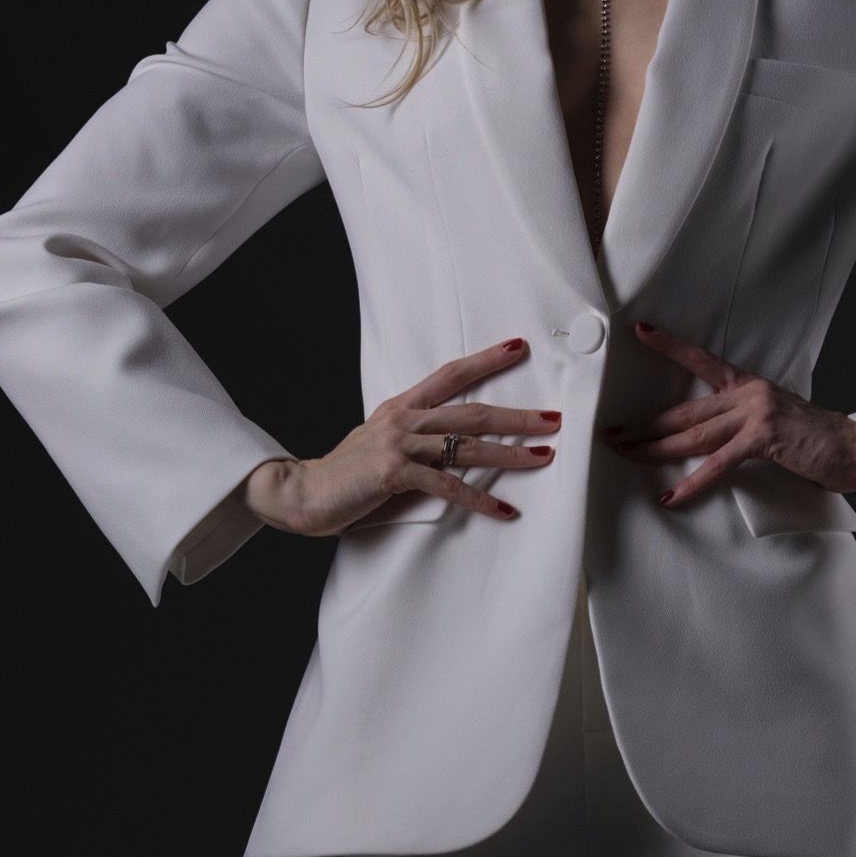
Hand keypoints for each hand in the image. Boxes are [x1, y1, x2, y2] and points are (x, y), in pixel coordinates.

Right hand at [240, 338, 561, 536]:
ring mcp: (399, 444)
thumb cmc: (345, 473)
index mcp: (402, 406)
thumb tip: (452, 443)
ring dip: (510, 453)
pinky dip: (479, 499)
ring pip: (467, 445)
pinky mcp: (394, 473)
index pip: (452, 374)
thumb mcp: (382, 443)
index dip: (486, 360)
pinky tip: (504, 509)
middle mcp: (404, 418)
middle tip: (554, 418)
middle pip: (473, 410)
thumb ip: (415, 439)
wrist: (301, 492)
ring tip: (543, 456)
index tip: (519, 347)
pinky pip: (447, 486)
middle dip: (518, 415)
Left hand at [601, 319, 855, 509]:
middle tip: (611, 433)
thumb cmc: (817, 441)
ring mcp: (755, 413)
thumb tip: (711, 443)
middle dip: (645, 425)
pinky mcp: (763, 438)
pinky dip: (693, 483)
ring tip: (626, 456)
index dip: (670, 345)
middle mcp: (747, 393)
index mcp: (748, 385)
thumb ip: (743, 427)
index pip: (702, 360)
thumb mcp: (775, 423)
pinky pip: (718, 464)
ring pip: (693, 434)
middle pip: (685, 411)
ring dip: (656, 449)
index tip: (641, 331)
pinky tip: (672, 496)